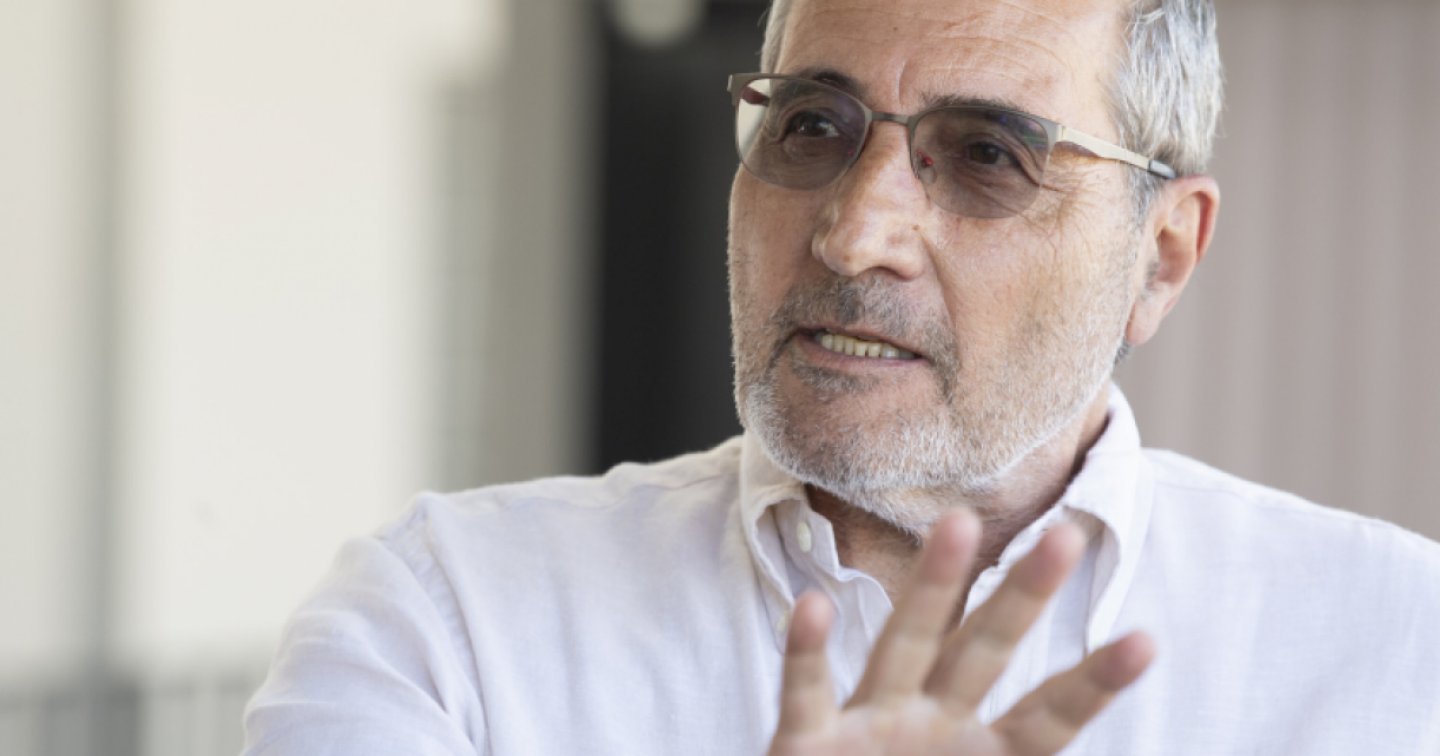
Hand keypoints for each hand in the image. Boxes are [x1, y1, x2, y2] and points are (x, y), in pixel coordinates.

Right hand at [769, 509, 1153, 754]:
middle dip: (1023, 598)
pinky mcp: (804, 745)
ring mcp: (866, 729)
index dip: (1091, 684)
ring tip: (959, 525)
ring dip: (930, 589)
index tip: (1146, 642)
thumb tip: (1119, 722)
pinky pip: (804, 693)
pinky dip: (806, 653)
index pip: (1045, 718)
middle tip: (1067, 535)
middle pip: (982, 652)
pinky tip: (813, 606)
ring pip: (902, 646)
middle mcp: (925, 727)